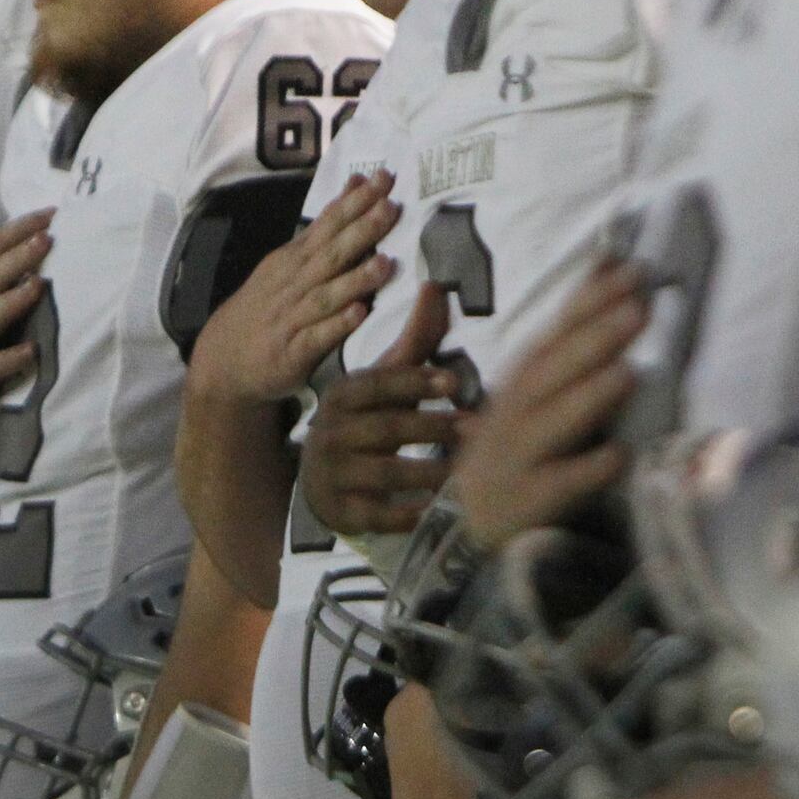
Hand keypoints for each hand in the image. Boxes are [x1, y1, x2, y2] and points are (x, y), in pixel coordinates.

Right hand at [185, 170, 401, 407]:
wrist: (223, 360)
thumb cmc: (266, 308)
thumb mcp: (287, 264)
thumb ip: (324, 229)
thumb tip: (355, 185)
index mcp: (294, 260)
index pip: (327, 224)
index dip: (355, 201)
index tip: (384, 178)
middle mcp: (293, 284)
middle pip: (330, 253)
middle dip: (360, 230)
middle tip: (389, 206)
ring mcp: (292, 318)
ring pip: (326, 295)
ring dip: (355, 279)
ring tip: (385, 263)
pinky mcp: (292, 354)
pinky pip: (317, 338)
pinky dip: (337, 325)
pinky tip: (359, 315)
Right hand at [299, 284, 459, 536]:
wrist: (321, 481)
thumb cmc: (367, 422)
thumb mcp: (384, 383)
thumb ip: (414, 341)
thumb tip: (435, 284)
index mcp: (343, 396)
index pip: (379, 384)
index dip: (416, 382)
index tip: (455, 384)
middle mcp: (332, 432)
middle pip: (386, 428)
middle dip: (433, 428)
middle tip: (477, 430)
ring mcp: (333, 474)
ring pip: (384, 472)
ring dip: (428, 472)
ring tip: (466, 473)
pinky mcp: (342, 511)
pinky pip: (376, 514)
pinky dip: (405, 514)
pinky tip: (434, 511)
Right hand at [451, 261, 645, 545]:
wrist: (470, 527)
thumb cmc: (518, 449)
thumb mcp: (536, 394)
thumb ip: (572, 344)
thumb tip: (613, 278)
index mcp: (523, 382)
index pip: (557, 332)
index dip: (589, 301)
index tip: (628, 269)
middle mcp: (515, 413)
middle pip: (553, 371)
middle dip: (593, 338)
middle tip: (637, 308)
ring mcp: (517, 457)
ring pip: (551, 423)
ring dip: (588, 397)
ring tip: (629, 372)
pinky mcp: (526, 503)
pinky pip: (557, 486)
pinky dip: (586, 470)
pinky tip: (619, 455)